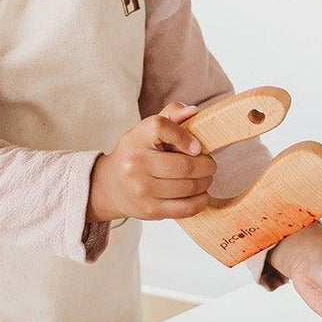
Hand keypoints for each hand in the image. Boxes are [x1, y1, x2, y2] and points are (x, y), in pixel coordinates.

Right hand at [87, 103, 216, 222]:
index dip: (185, 136)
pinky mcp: (150, 210)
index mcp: (136, 138)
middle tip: (210, 165)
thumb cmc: (137, 153)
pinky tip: (201, 194)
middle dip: (207, 165)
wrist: (111, 185)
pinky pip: (186, 208)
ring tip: (206, 178)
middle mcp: (135, 163)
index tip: (197, 147)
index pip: (161, 127)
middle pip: (184, 165)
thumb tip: (194, 112)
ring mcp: (142, 189)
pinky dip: (201, 201)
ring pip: (188, 187)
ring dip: (205, 182)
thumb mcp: (147, 130)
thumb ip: (171, 116)